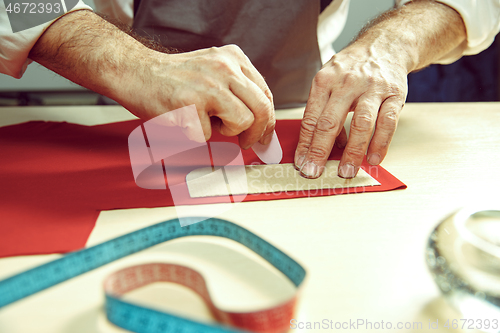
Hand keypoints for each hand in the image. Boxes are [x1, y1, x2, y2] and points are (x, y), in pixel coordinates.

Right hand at [121, 44, 274, 148]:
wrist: (135, 73)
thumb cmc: (173, 79)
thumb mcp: (212, 72)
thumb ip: (237, 91)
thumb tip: (261, 125)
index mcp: (233, 58)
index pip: (265, 93)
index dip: (268, 120)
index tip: (264, 135)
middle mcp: (225, 68)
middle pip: (261, 109)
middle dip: (258, 134)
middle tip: (247, 143)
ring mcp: (208, 85)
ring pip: (242, 122)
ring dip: (226, 132)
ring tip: (206, 122)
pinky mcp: (191, 104)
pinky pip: (208, 135)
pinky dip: (196, 135)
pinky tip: (183, 120)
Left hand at [294, 44, 406, 178]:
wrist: (385, 44)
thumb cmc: (351, 69)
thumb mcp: (329, 81)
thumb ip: (323, 111)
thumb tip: (321, 146)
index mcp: (324, 81)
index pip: (310, 118)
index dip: (305, 144)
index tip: (301, 163)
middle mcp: (346, 83)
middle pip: (330, 122)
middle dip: (320, 151)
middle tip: (314, 172)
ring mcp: (372, 88)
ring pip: (361, 124)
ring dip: (352, 152)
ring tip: (346, 171)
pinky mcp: (394, 94)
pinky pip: (387, 123)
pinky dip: (380, 144)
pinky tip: (373, 159)